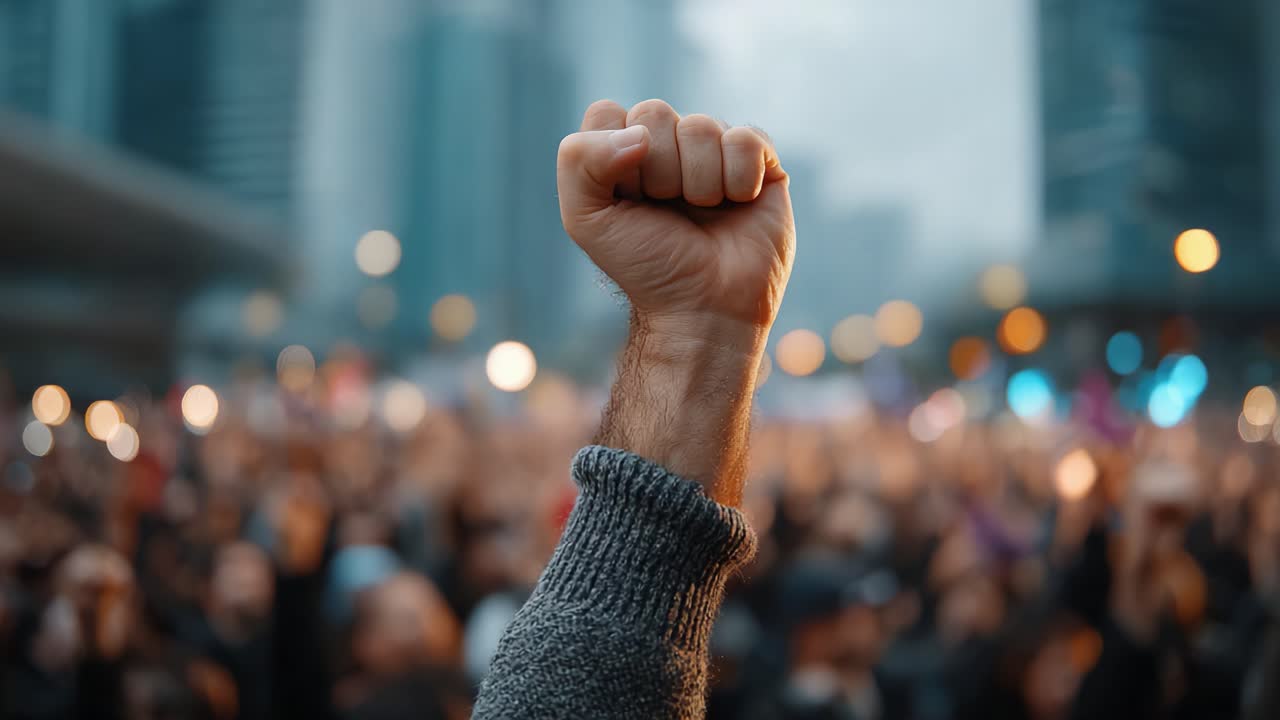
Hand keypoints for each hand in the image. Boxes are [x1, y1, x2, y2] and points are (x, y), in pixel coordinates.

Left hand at [557, 99, 794, 334]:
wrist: (705, 308)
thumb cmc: (646, 266)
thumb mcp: (586, 220)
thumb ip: (578, 161)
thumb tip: (640, 133)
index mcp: (622, 153)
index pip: (608, 113)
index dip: (613, 157)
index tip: (627, 201)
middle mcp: (668, 145)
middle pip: (655, 113)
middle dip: (658, 171)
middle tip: (667, 211)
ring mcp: (713, 152)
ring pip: (702, 125)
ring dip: (700, 183)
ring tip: (704, 214)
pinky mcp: (759, 162)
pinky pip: (748, 139)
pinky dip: (740, 179)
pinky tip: (738, 205)